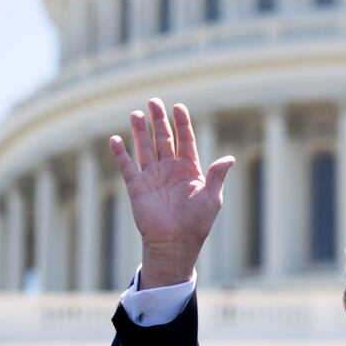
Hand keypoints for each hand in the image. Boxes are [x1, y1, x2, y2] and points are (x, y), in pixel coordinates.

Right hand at [109, 98, 234, 288]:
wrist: (175, 243)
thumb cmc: (197, 224)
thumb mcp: (211, 198)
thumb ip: (217, 176)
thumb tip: (229, 158)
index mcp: (189, 170)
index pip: (185, 140)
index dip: (182, 123)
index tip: (178, 106)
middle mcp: (170, 170)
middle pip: (164, 139)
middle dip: (159, 120)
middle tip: (153, 101)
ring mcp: (153, 177)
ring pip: (145, 148)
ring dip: (140, 131)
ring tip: (136, 114)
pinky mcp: (137, 187)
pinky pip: (127, 166)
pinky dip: (121, 153)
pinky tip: (115, 139)